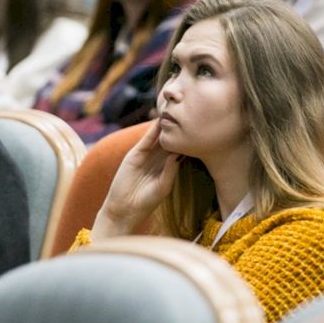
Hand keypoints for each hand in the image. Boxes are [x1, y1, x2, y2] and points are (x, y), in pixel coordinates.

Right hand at [92, 121, 179, 238]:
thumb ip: (170, 170)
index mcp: (167, 167)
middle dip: (177, 130)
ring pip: (158, 138)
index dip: (187, 141)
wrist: (124, 209)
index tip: (199, 130)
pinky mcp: (134, 154)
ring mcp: (146, 156)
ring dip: (165, 127)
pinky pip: (146, 140)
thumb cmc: (146, 202)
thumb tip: (179, 154)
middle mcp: (158, 159)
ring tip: (176, 113)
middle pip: (170, 141)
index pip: (179, 150)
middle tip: (190, 116)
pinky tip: (160, 122)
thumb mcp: (163, 186)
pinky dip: (152, 131)